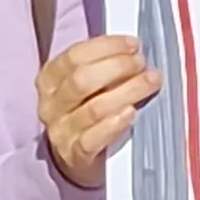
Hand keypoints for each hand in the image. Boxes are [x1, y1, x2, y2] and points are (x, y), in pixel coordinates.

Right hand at [40, 33, 159, 190]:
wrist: (75, 155)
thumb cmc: (86, 109)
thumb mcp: (86, 83)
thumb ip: (103, 64)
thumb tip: (135, 50)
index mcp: (50, 79)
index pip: (74, 57)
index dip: (106, 46)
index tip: (133, 44)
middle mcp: (50, 105)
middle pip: (81, 79)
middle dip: (117, 67)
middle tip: (141, 63)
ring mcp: (61, 132)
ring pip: (93, 108)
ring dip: (127, 91)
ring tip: (149, 82)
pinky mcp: (75, 155)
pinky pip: (92, 139)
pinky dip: (114, 124)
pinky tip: (131, 112)